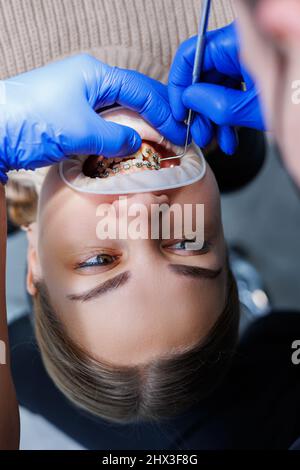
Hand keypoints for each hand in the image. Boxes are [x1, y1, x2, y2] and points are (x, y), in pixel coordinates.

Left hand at [0, 54, 185, 182]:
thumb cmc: (35, 121)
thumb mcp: (83, 131)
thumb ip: (115, 138)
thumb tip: (135, 142)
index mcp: (95, 74)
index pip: (141, 90)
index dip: (164, 112)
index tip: (179, 132)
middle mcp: (89, 80)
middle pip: (133, 94)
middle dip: (156, 114)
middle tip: (175, 133)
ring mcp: (78, 95)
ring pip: (119, 108)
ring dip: (138, 123)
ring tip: (158, 139)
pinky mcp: (70, 112)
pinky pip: (104, 119)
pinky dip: (119, 131)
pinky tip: (128, 142)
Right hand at [168, 22, 264, 154]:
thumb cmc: (298, 104)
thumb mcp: (257, 108)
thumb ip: (219, 104)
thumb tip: (190, 98)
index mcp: (244, 43)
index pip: (194, 53)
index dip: (179, 82)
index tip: (178, 109)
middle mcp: (245, 47)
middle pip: (204, 74)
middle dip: (198, 108)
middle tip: (199, 134)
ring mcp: (251, 62)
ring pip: (217, 87)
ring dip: (213, 117)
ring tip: (216, 141)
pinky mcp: (256, 75)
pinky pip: (233, 92)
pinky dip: (228, 115)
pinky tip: (230, 137)